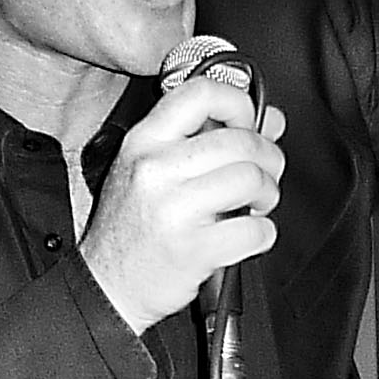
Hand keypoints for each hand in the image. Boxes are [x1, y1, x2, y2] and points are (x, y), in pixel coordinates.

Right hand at [79, 79, 284, 333]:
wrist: (107, 285)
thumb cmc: (132, 226)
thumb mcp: (154, 170)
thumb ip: (208, 138)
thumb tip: (270, 122)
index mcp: (144, 141)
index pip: (201, 93)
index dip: (239, 103)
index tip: (249, 123)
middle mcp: (155, 169)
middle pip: (240, 140)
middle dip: (268, 158)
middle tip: (265, 175)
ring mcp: (173, 209)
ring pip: (251, 179)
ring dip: (268, 193)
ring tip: (256, 205)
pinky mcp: (193, 249)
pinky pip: (255, 230)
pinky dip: (263, 233)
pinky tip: (249, 234)